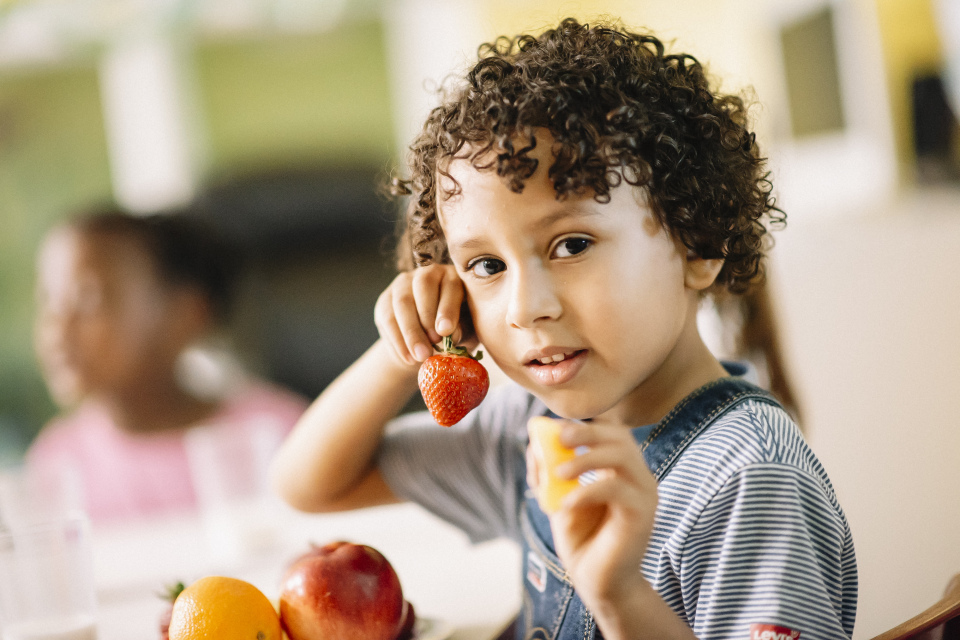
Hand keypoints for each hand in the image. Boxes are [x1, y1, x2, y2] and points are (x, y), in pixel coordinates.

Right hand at [374, 264, 475, 366]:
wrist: (429, 342)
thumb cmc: (456, 331)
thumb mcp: (465, 330)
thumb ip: (461, 329)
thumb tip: (452, 336)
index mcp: (453, 275)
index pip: (450, 286)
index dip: (448, 308)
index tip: (446, 331)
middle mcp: (426, 273)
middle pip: (423, 286)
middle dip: (427, 317)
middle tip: (434, 344)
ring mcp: (403, 284)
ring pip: (403, 303)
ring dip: (411, 332)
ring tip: (421, 356)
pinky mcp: (386, 299)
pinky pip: (388, 318)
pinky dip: (398, 341)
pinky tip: (408, 358)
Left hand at [527, 418, 657, 611]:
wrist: (597, 580)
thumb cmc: (580, 538)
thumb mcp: (558, 499)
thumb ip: (548, 472)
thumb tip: (533, 443)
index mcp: (621, 469)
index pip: (611, 431)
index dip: (583, 425)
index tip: (555, 430)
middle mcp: (637, 476)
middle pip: (619, 437)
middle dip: (587, 433)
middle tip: (560, 438)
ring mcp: (643, 493)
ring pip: (622, 456)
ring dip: (586, 458)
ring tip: (559, 472)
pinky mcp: (642, 514)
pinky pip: (616, 489)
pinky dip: (587, 490)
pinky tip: (568, 504)